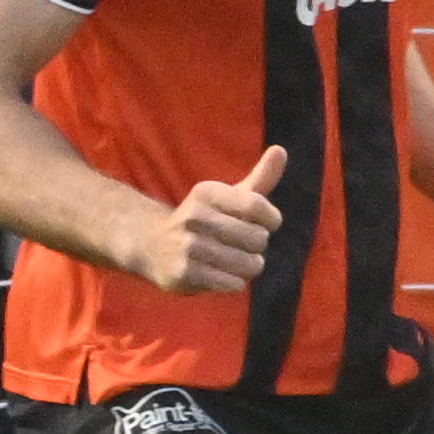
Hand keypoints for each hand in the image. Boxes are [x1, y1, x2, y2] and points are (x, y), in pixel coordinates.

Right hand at [140, 163, 284, 297]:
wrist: (152, 246)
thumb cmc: (206, 220)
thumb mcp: (231, 196)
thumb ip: (261, 178)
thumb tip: (281, 149)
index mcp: (207, 192)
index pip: (258, 206)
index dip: (270, 220)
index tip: (261, 223)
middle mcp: (194, 215)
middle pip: (258, 238)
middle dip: (257, 246)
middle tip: (239, 245)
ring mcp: (187, 245)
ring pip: (249, 264)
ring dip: (248, 267)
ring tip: (231, 261)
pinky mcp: (183, 272)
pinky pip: (233, 283)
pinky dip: (234, 283)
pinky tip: (218, 275)